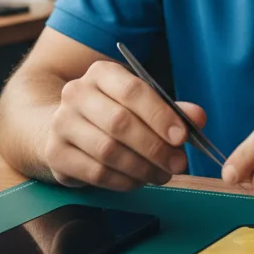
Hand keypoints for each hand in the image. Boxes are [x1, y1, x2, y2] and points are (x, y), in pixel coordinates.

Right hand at [45, 59, 206, 191]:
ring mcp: (62, 123)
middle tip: (178, 164)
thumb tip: (198, 118)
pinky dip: (123, 181)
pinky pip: (96, 173)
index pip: (132, 90)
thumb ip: (171, 109)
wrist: (60, 126)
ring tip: (161, 175)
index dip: (160, 115)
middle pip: (120, 122)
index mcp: (101, 73)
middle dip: (155, 147)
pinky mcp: (55, 153)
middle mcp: (76, 93)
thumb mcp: (140, 104)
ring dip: (142, 168)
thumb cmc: (111, 113)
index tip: (182, 137)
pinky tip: (138, 181)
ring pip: (108, 151)